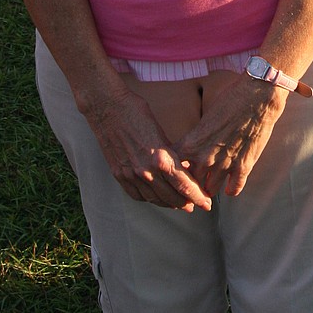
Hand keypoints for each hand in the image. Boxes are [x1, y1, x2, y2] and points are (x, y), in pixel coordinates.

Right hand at [84, 85, 211, 212]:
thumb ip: (169, 152)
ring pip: (154, 199)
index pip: (184, 184)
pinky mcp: (119, 174)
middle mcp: (146, 171)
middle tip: (195, 205)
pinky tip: (156, 197)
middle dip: (186, 203)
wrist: (107, 107)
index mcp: (161, 158)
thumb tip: (180, 167)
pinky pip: (137, 195)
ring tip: (179, 204)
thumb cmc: (136, 112)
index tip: (206, 204)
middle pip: (171, 196)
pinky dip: (149, 198)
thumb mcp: (160, 131)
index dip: (197, 196)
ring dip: (169, 203)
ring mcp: (131, 175)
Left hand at [176, 74, 287, 198]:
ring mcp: (224, 165)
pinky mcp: (243, 168)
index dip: (173, 171)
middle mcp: (205, 158)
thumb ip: (196, 138)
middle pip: (189, 183)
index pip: (171, 168)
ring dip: (211, 186)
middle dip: (191, 183)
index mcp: (191, 144)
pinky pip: (233, 189)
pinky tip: (230, 184)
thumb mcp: (205, 119)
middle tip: (194, 183)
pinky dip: (231, 188)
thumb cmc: (231, 100)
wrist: (257, 98)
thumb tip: (191, 149)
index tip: (177, 172)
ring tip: (211, 184)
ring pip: (210, 189)